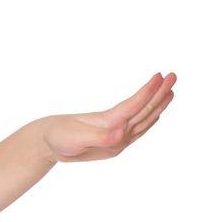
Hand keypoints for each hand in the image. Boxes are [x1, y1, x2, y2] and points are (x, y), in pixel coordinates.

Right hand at [43, 72, 176, 162]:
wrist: (47, 146)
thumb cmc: (58, 139)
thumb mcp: (75, 139)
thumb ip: (98, 138)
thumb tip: (120, 133)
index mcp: (109, 136)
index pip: (133, 110)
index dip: (147, 93)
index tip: (159, 76)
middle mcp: (118, 139)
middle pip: (144, 114)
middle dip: (159, 94)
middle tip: (173, 75)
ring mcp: (118, 139)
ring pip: (144, 119)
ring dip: (159, 102)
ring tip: (171, 86)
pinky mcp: (114, 137)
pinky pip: (138, 125)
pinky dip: (150, 114)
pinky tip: (156, 108)